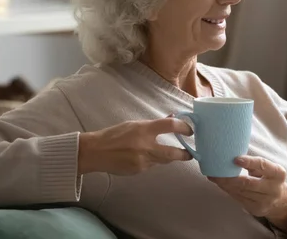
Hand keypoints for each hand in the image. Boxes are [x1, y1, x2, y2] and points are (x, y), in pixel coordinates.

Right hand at [78, 117, 192, 174]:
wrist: (96, 152)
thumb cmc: (114, 135)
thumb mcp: (134, 124)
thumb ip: (154, 123)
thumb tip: (172, 117)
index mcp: (144, 130)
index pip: (170, 125)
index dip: (184, 127)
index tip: (189, 130)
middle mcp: (145, 146)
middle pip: (173, 153)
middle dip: (184, 154)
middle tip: (190, 154)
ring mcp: (142, 161)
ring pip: (161, 160)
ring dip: (163, 156)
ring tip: (158, 151)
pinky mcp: (138, 171)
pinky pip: (150, 165)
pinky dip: (150, 161)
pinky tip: (139, 156)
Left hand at [208, 156, 286, 233]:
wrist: (279, 200)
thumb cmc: (268, 177)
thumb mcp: (267, 168)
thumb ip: (253, 162)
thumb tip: (231, 152)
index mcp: (278, 173)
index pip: (263, 165)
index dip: (249, 162)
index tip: (235, 159)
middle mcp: (273, 189)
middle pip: (248, 183)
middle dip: (229, 177)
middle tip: (216, 171)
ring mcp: (265, 201)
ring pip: (241, 192)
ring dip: (225, 184)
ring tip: (214, 176)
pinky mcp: (256, 209)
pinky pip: (238, 198)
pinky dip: (228, 190)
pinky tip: (220, 184)